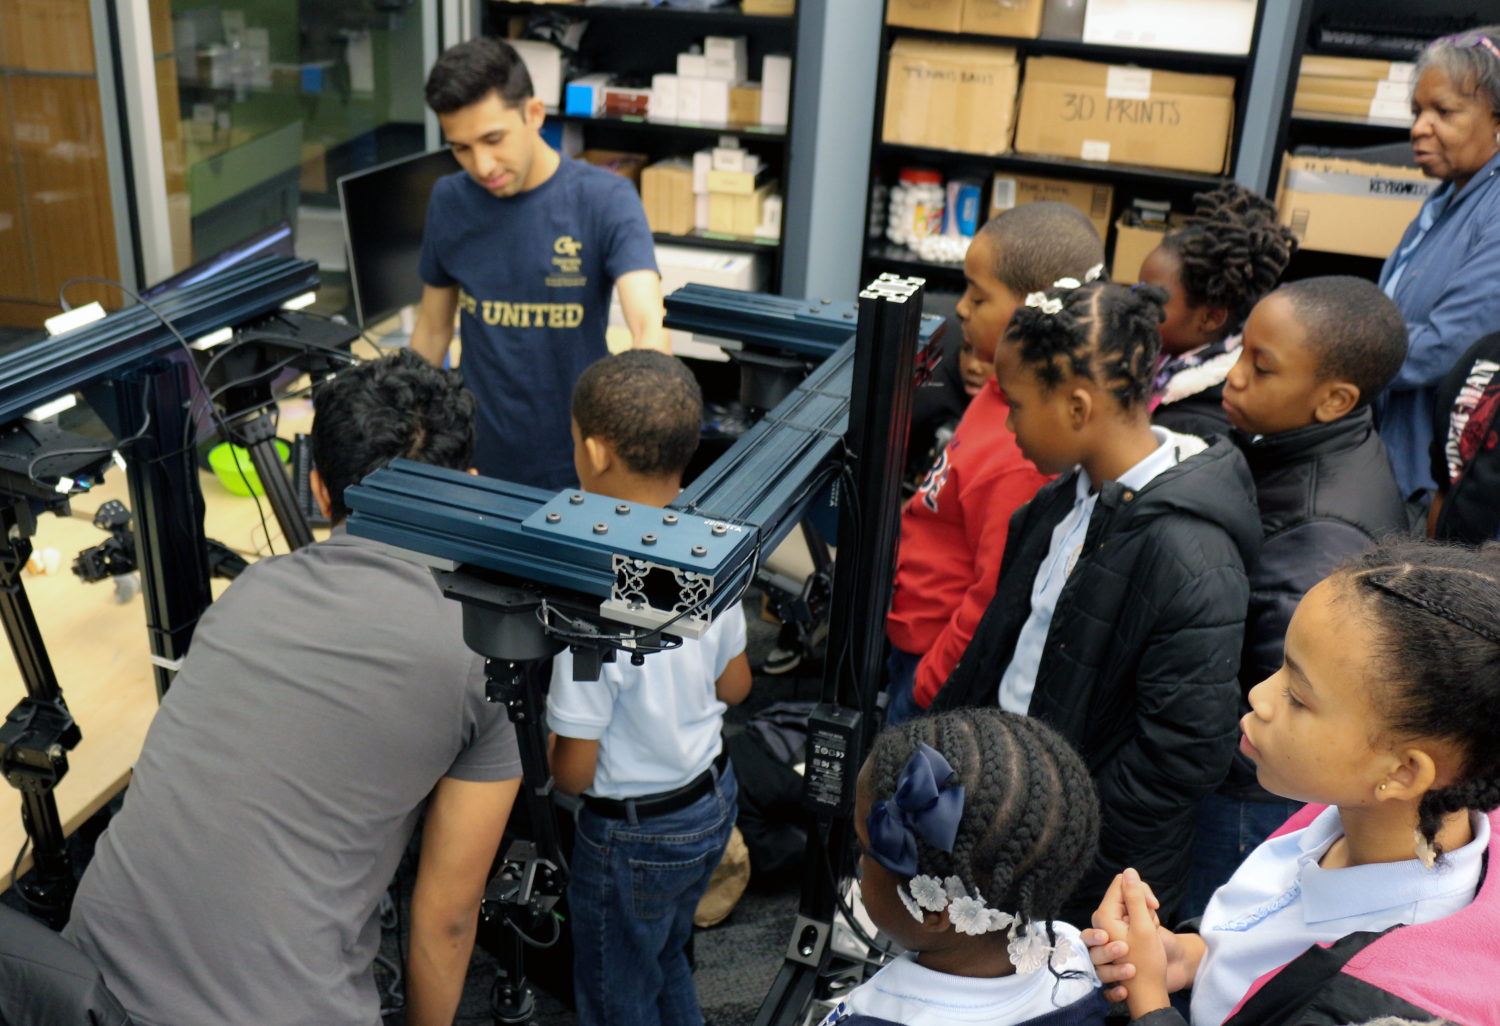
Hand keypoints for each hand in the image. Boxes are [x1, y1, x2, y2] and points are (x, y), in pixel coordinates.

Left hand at [1087, 870, 1170, 1010]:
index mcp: (1103, 915)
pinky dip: (1144, 926)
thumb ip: (1135, 897)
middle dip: (1143, 907)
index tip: (1153, 906)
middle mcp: (1101, 919)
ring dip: (1146, 919)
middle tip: (1152, 925)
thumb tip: (1128, 871)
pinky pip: (1132, 919)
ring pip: (1132, 908)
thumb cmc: (1146, 961)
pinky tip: (1147, 941)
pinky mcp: (1118, 933)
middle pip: (1126, 895)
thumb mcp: (1144, 927)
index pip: (1120, 883)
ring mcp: (1109, 927)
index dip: (1140, 891)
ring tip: (1148, 938)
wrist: (1149, 989)